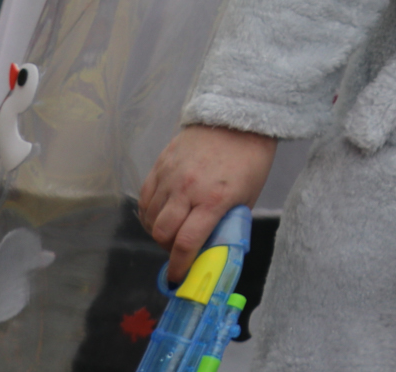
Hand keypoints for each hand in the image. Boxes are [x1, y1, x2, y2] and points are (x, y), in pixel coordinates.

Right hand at [138, 125, 276, 281]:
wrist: (237, 118)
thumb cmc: (250, 159)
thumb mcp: (248, 195)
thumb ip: (229, 221)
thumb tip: (215, 246)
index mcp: (214, 200)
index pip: (187, 242)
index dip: (179, 265)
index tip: (178, 277)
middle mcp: (188, 190)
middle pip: (162, 233)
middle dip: (168, 249)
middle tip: (178, 251)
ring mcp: (171, 176)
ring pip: (150, 217)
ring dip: (157, 232)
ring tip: (171, 232)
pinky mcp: (160, 165)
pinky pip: (145, 198)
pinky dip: (148, 212)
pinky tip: (160, 215)